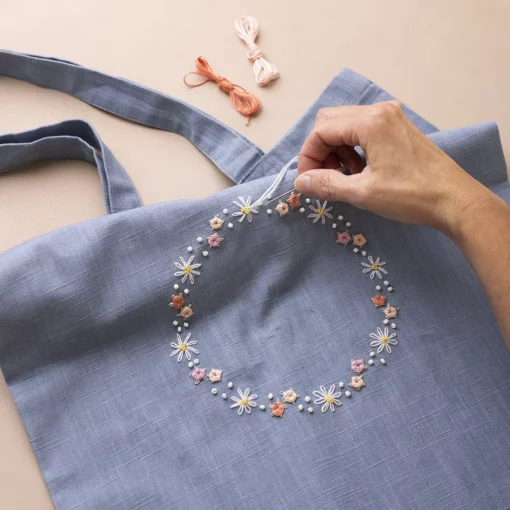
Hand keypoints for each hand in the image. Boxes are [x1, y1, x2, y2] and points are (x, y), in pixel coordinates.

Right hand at [295, 101, 493, 236]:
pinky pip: (363, 131)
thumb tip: (300, 182)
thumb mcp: (363, 193)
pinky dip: (352, 149)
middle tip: (322, 178)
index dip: (308, 156)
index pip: (321, 131)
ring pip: (345, 126)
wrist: (455, 200)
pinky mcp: (398, 128)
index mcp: (370, 122)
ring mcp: (391, 118)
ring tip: (344, 177)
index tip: (307, 181)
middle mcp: (379, 111)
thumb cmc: (411, 195)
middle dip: (320, 150)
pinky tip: (360, 171)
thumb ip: (327, 184)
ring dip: (336, 151)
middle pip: (330, 122)